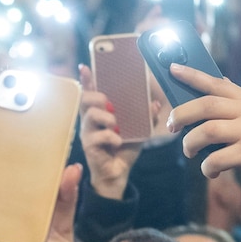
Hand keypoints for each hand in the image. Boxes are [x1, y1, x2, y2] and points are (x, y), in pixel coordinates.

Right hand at [77, 65, 141, 200]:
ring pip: (90, 115)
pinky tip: (118, 142)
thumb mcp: (139, 131)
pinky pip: (97, 136)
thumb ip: (147, 117)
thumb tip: (155, 104)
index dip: (87, 79)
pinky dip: (110, 137)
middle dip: (97, 96)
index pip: (91, 92)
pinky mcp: (89, 146)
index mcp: (100, 112)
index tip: (86, 67)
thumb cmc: (124, 149)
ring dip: (106, 117)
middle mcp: (90, 120)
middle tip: (110, 103)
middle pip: (85, 99)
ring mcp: (88, 133)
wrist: (118, 174)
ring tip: (116, 124)